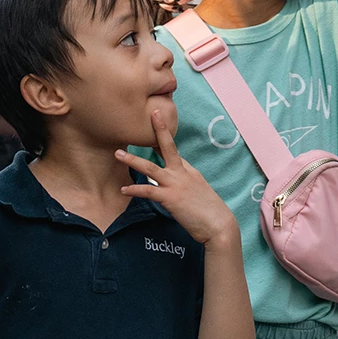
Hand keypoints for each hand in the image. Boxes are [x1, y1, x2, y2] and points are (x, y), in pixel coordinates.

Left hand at [116, 111, 237, 248]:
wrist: (219, 225)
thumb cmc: (210, 213)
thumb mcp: (199, 193)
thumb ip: (186, 186)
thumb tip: (176, 186)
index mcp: (190, 171)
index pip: (174, 152)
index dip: (163, 138)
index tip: (156, 123)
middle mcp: (183, 173)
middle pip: (168, 147)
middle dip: (159, 129)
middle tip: (151, 113)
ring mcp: (176, 184)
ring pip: (151, 167)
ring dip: (133, 160)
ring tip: (117, 154)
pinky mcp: (170, 198)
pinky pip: (148, 190)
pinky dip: (135, 189)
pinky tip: (124, 189)